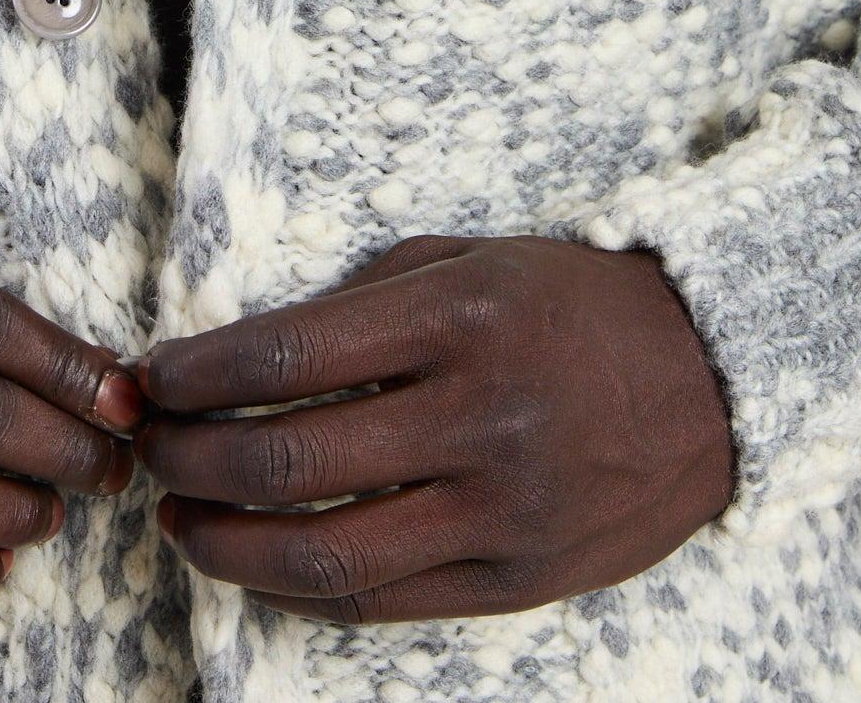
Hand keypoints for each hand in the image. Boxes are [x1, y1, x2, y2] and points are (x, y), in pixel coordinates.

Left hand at [130, 233, 735, 622]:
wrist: (714, 380)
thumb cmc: (574, 302)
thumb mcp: (471, 259)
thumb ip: (364, 302)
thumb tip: (243, 351)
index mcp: (456, 318)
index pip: (285, 355)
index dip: (197, 373)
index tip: (151, 376)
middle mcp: (474, 417)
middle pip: (289, 460)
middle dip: (191, 458)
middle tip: (146, 448)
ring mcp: (498, 510)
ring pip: (326, 555)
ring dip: (227, 544)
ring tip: (179, 520)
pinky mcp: (515, 581)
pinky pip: (382, 601)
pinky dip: (301, 590)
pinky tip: (257, 563)